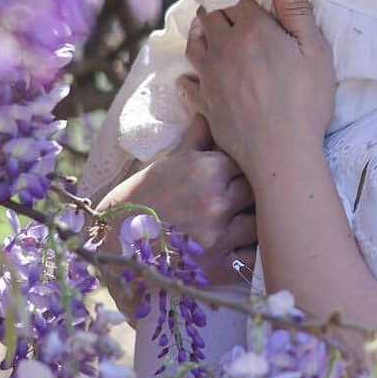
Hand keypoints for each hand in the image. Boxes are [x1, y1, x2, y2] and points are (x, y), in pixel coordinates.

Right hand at [95, 115, 257, 314]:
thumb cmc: (146, 198)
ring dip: (255, 224)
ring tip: (243, 224)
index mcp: (208, 170)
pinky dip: (252, 253)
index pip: (252, 164)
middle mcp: (216, 200)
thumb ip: (198, 137)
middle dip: (254, 197)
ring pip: (260, 224)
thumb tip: (210, 110)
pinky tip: (241, 248)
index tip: (242, 178)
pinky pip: (253, 257)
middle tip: (246, 202)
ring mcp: (218, 235)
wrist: (116, 245)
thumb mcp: (170, 163)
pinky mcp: (219, 267)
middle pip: (260, 193)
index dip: (249, 172)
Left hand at [181, 0, 335, 179]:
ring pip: (193, 42)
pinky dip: (190, 74)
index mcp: (252, 30)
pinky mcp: (204, 103)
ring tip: (209, 30)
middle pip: (209, 15)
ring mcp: (209, 76)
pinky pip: (188, 81)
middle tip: (227, 5)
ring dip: (200, 32)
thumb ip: (298, 11)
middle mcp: (223, 48)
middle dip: (217, 6)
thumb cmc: (306, 102)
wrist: (281, 154)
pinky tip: (195, 76)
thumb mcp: (315, 52)